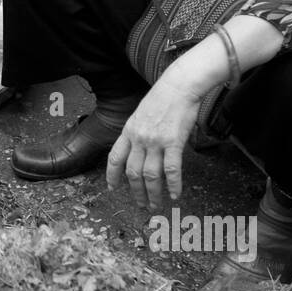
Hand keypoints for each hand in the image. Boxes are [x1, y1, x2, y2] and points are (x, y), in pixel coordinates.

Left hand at [105, 74, 203, 211]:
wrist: (179, 85)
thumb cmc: (163, 97)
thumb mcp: (141, 114)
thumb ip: (138, 132)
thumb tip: (141, 150)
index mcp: (128, 131)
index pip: (115, 158)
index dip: (112, 175)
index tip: (112, 188)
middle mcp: (139, 138)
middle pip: (132, 172)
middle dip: (135, 191)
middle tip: (140, 205)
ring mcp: (155, 141)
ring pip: (150, 175)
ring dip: (152, 193)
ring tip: (155, 205)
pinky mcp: (173, 142)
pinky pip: (172, 169)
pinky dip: (173, 185)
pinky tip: (175, 195)